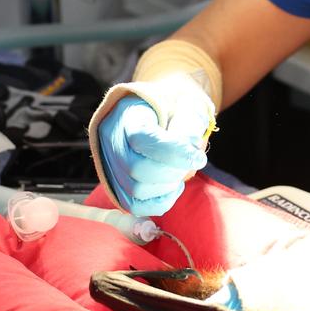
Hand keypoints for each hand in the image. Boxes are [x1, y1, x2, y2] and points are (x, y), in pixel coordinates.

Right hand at [97, 95, 208, 215]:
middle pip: (138, 170)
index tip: (198, 157)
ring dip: (168, 185)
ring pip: (136, 190)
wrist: (153, 115)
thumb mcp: (184, 104)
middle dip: (173, 170)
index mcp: (128, 116)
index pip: (143, 139)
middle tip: (192, 161)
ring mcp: (111, 167)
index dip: (175, 152)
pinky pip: (135, 206)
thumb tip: (192, 146)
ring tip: (181, 169)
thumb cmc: (171, 108)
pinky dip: (161, 201)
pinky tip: (173, 185)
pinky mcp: (117, 187)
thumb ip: (190, 121)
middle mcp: (112, 143)